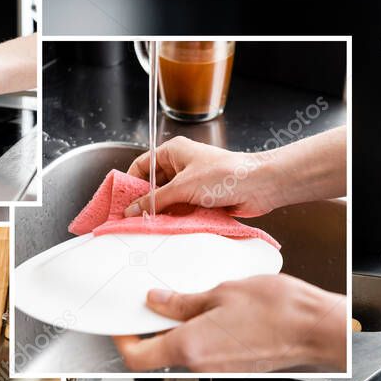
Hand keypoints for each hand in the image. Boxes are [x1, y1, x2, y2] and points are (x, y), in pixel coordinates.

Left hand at [113, 274, 346, 371]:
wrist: (317, 328)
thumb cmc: (279, 310)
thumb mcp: (223, 292)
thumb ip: (184, 301)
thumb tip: (158, 302)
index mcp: (190, 346)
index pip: (137, 356)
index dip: (123, 339)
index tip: (122, 322)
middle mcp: (201, 364)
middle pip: (160, 353)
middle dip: (153, 328)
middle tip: (155, 301)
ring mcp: (220, 368)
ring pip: (185, 351)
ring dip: (180, 328)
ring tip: (192, 299)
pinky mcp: (236, 365)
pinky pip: (207, 351)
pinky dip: (202, 332)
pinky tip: (216, 311)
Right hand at [123, 136, 280, 217]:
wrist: (259, 186)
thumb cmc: (225, 174)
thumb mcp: (183, 187)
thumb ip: (155, 200)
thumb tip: (133, 210)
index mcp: (174, 152)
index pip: (142, 165)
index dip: (130, 183)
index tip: (121, 202)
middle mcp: (182, 166)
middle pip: (153, 186)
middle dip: (145, 202)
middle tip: (132, 220)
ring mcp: (192, 183)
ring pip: (168, 200)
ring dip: (161, 213)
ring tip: (149, 227)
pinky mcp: (202, 199)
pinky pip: (182, 210)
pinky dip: (175, 219)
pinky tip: (168, 229)